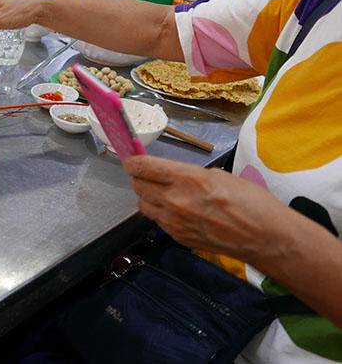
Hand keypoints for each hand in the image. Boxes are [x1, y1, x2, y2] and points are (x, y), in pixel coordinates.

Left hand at [122, 155, 289, 262]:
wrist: (265, 238)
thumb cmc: (251, 202)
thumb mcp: (219, 175)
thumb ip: (188, 174)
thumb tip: (171, 174)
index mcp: (187, 178)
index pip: (142, 167)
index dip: (132, 161)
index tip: (132, 159)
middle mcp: (175, 200)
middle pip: (136, 185)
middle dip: (139, 177)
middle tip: (147, 174)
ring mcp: (175, 222)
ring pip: (142, 204)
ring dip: (147, 195)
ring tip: (162, 192)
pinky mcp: (178, 237)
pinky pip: (157, 221)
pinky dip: (160, 213)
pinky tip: (176, 210)